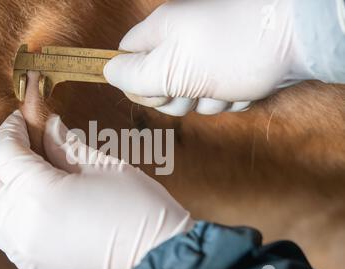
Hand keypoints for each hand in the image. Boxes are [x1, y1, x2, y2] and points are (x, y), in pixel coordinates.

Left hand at [0, 111, 193, 268]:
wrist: (160, 263)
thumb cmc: (139, 211)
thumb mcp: (101, 167)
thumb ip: (65, 145)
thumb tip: (49, 125)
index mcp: (37, 193)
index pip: (5, 152)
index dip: (11, 129)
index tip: (20, 117)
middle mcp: (21, 225)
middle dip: (5, 156)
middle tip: (27, 141)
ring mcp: (25, 251)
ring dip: (3, 188)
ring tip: (27, 173)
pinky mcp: (35, 268)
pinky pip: (7, 238)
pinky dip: (11, 216)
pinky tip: (32, 206)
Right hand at [104, 0, 311, 115]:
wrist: (293, 42)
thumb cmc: (229, 51)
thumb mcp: (172, 67)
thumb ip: (135, 75)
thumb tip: (108, 73)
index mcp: (159, 33)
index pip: (126, 59)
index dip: (135, 81)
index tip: (155, 90)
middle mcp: (180, 43)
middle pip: (157, 85)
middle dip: (175, 98)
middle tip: (192, 89)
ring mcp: (205, 59)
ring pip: (188, 97)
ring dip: (204, 101)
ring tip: (221, 86)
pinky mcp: (226, 73)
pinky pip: (214, 98)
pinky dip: (226, 100)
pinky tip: (238, 87)